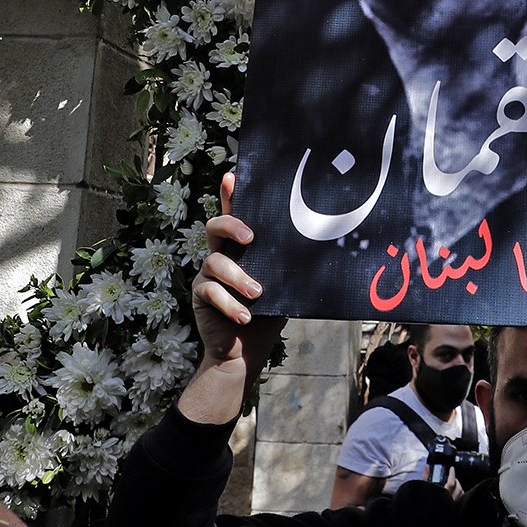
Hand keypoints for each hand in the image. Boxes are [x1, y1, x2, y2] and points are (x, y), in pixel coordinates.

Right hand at [181, 172, 285, 423]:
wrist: (244, 351)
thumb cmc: (268, 313)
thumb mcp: (284, 285)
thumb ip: (289, 265)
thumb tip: (326, 244)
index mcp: (242, 248)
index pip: (235, 214)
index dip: (230, 194)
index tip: (232, 175)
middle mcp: (222, 255)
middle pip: (215, 226)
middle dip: (231, 225)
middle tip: (250, 237)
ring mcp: (208, 274)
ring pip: (216, 262)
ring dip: (239, 277)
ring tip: (258, 294)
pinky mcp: (200, 295)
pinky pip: (210, 291)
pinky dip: (230, 304)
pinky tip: (245, 316)